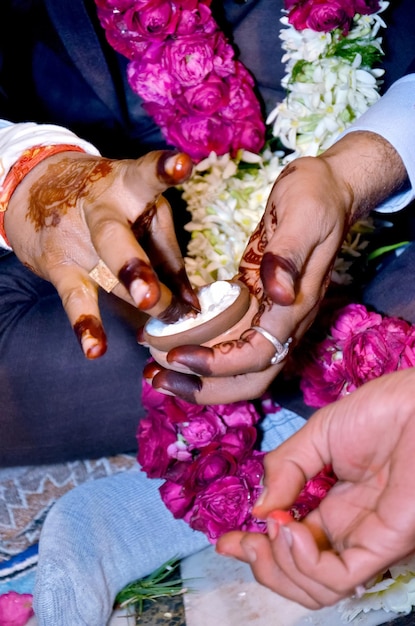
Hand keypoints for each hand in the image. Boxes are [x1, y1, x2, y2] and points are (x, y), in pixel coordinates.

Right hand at [5, 149, 199, 357]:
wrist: (37, 188)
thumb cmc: (111, 206)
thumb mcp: (141, 214)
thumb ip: (169, 258)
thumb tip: (193, 306)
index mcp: (127, 186)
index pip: (146, 175)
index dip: (163, 170)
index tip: (182, 165)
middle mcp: (99, 210)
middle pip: (115, 238)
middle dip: (135, 266)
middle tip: (152, 295)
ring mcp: (75, 238)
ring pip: (104, 274)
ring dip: (131, 296)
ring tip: (153, 312)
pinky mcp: (59, 264)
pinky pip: (74, 297)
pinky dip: (86, 324)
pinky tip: (96, 349)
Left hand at [144, 131, 406, 403]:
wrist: (329, 187)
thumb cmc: (316, 196)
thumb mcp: (303, 215)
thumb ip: (288, 255)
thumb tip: (280, 295)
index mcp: (297, 305)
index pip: (257, 355)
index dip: (218, 365)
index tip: (177, 355)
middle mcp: (286, 320)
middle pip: (250, 377)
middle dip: (205, 387)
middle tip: (157, 380)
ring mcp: (272, 314)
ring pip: (239, 365)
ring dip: (199, 377)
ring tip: (155, 373)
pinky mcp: (258, 303)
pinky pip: (232, 340)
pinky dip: (203, 350)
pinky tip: (173, 343)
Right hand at [216, 368, 414, 608]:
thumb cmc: (378, 412)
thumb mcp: (316, 436)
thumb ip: (285, 469)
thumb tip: (259, 510)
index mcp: (332, 507)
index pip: (292, 544)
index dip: (256, 549)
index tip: (227, 541)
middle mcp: (348, 531)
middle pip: (301, 576)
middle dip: (262, 565)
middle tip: (240, 542)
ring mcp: (367, 540)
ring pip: (319, 589)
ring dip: (281, 566)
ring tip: (274, 529)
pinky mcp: (385, 544)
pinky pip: (340, 576)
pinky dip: (305, 563)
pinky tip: (290, 531)